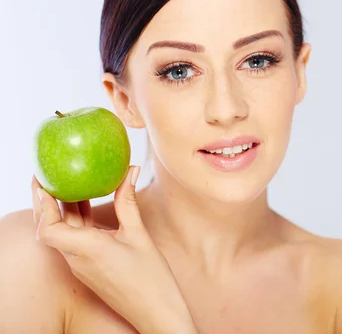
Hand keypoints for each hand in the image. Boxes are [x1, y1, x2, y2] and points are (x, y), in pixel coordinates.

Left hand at [32, 166, 197, 333]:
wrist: (156, 312)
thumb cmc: (151, 278)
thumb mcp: (140, 234)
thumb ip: (128, 202)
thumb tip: (129, 171)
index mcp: (87, 249)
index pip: (48, 228)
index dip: (42, 204)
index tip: (44, 181)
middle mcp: (77, 259)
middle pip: (50, 228)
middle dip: (46, 201)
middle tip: (47, 176)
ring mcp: (82, 266)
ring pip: (63, 234)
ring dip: (62, 211)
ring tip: (67, 185)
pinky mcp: (89, 269)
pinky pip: (75, 241)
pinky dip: (76, 222)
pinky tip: (86, 207)